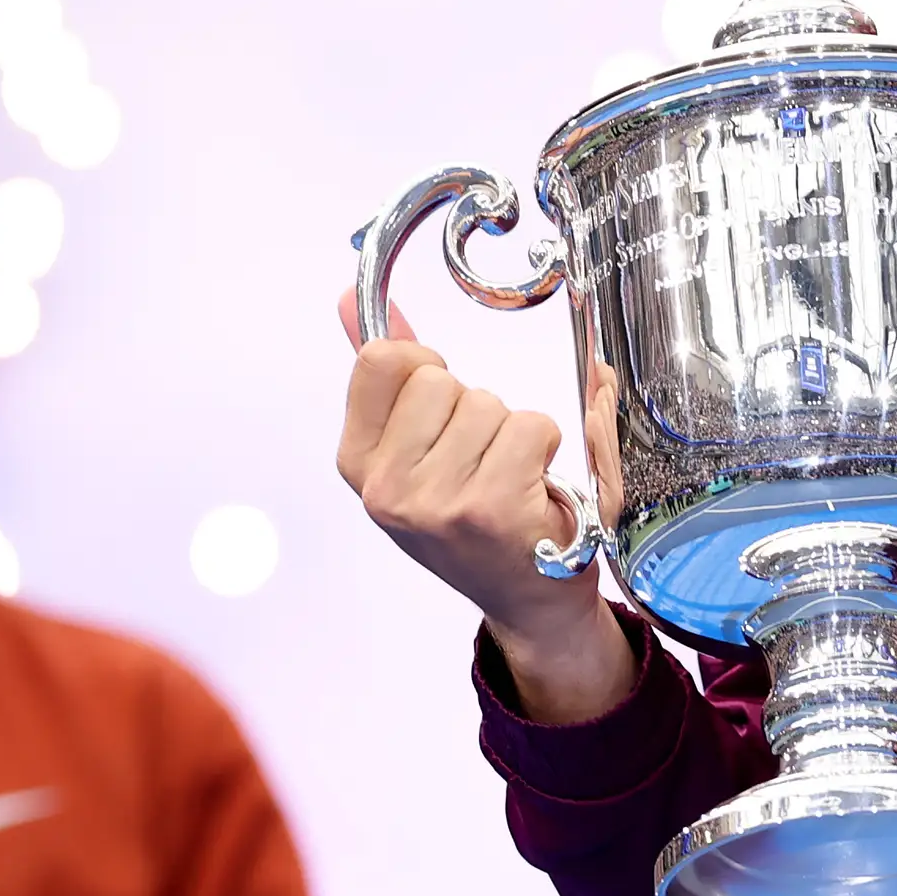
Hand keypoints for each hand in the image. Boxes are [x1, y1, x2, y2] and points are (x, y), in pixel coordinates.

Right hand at [335, 289, 634, 722]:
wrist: (529, 599)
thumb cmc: (474, 518)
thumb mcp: (413, 451)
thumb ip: (386, 374)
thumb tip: (350, 296)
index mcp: (358, 464)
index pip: (382, 360)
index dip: (425, 368)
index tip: (442, 409)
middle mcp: (385, 487)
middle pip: (441, 378)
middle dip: (474, 408)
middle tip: (480, 462)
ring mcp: (435, 501)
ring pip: (490, 402)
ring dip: (512, 432)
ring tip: (508, 478)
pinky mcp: (490, 509)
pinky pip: (530, 425)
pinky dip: (545, 449)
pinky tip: (533, 491)